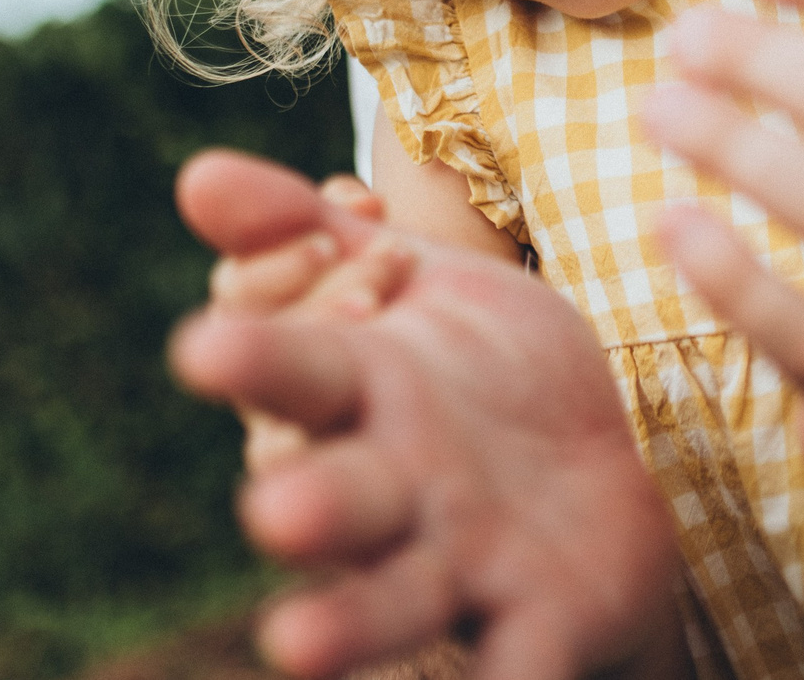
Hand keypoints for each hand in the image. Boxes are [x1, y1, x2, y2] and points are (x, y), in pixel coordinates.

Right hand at [172, 152, 678, 679]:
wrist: (608, 475)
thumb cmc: (483, 371)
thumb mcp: (412, 284)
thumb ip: (306, 229)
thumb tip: (195, 175)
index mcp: (355, 394)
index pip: (288, 361)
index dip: (290, 311)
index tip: (359, 251)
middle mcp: (388, 488)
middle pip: (327, 488)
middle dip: (302, 495)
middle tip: (274, 511)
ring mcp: (456, 566)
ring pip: (390, 598)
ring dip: (345, 624)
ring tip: (294, 649)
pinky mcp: (532, 628)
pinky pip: (516, 672)